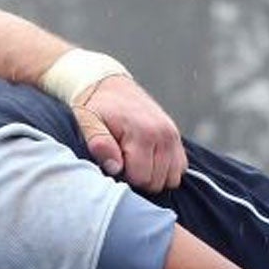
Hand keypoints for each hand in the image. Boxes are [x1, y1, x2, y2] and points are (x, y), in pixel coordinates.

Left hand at [75, 75, 186, 192]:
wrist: (110, 86)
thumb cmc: (97, 108)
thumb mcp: (89, 123)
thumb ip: (99, 144)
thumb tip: (115, 167)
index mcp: (142, 133)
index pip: (141, 179)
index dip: (125, 177)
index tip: (114, 163)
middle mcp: (163, 135)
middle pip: (157, 182)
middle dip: (139, 179)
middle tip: (123, 161)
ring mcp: (173, 136)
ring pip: (171, 179)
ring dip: (153, 176)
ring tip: (135, 161)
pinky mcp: (176, 137)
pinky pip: (179, 169)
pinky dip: (165, 170)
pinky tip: (148, 160)